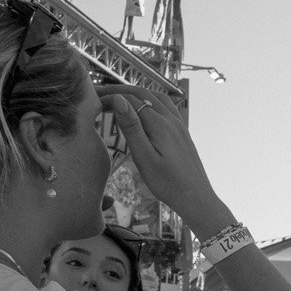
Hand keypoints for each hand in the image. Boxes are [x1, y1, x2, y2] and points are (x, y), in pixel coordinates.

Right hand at [99, 85, 226, 231]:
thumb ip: (132, 128)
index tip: (93, 101)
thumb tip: (119, 99)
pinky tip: (145, 109)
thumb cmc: (168, 184)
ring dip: (136, 93)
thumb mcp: (144, 158)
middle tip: (100, 94)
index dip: (110, 97)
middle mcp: (171, 120)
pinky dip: (151, 100)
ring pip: (156, 97)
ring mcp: (180, 125)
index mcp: (160, 124)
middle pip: (143, 94)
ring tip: (119, 98)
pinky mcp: (183, 133)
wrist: (196, 199)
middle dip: (120, 91)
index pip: (131, 100)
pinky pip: (167, 107)